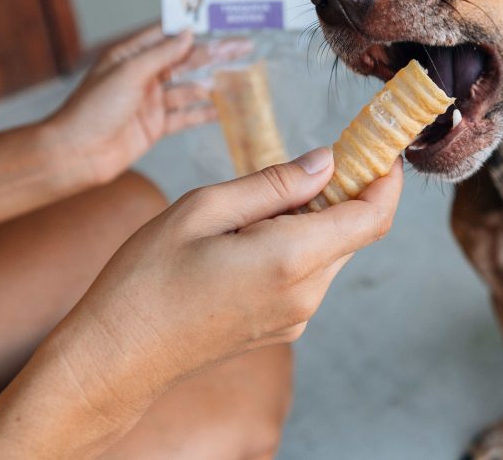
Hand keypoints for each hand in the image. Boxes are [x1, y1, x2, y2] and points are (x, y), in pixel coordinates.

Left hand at [46, 25, 248, 184]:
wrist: (77, 154)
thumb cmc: (92, 109)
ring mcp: (151, 101)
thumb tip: (188, 34)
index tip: (220, 20)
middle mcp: (142, 75)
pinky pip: (185, 116)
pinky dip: (204, 112)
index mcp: (130, 55)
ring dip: (212, 82)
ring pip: (188, 87)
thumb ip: (161, 54)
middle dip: (213, 53)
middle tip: (242, 46)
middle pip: (184, 60)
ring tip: (238, 75)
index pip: (167, 35)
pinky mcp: (156, 125)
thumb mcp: (128, 73)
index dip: (194, 28)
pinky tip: (222, 108)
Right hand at [53, 148, 402, 413]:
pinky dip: (301, 243)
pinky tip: (255, 232)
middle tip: (320, 155)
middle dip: (349, 190)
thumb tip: (326, 162)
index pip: (371, 216)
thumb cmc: (147, 279)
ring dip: (319, 217)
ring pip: (331, 251)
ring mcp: (297, 316)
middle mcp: (306, 294)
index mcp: (291, 259)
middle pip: (355, 232)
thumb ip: (273, 184)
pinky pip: (309, 273)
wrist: (117, 356)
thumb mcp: (203, 209)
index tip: (378, 146)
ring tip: (266, 198)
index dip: (385, 178)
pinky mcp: (283, 326)